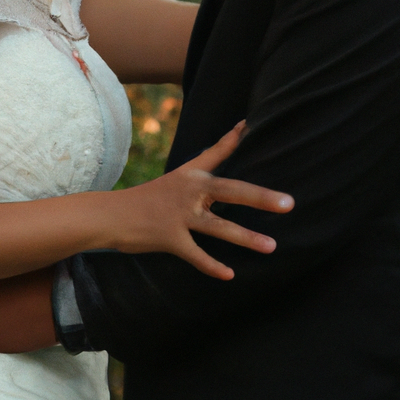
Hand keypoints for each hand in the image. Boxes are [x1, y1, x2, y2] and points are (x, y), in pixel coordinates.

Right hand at [113, 121, 292, 279]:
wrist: (112, 215)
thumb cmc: (147, 200)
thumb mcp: (173, 182)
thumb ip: (198, 180)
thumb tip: (221, 184)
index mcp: (190, 174)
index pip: (216, 153)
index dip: (234, 139)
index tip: (251, 124)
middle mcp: (189, 190)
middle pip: (231, 191)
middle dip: (261, 198)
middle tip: (288, 204)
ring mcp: (180, 214)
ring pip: (219, 227)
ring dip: (246, 237)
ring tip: (271, 246)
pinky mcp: (170, 237)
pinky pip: (196, 254)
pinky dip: (212, 266)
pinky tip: (229, 274)